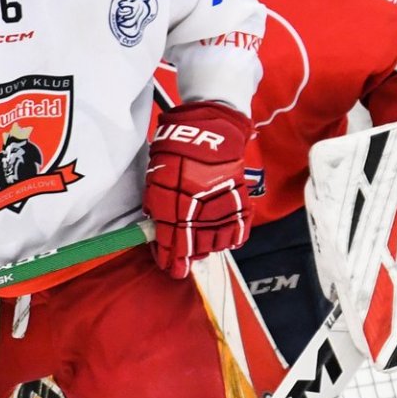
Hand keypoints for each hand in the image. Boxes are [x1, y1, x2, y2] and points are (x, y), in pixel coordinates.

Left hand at [144, 100, 252, 277]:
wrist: (211, 130)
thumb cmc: (177, 150)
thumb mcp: (157, 176)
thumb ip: (157, 205)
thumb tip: (158, 231)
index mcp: (175, 197)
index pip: (172, 237)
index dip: (169, 257)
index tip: (169, 268)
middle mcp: (200, 204)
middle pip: (195, 244)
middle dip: (187, 256)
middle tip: (183, 261)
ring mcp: (222, 202)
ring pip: (216, 240)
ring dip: (207, 249)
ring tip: (201, 250)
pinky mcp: (239, 199)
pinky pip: (238, 229)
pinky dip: (231, 239)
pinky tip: (223, 241)